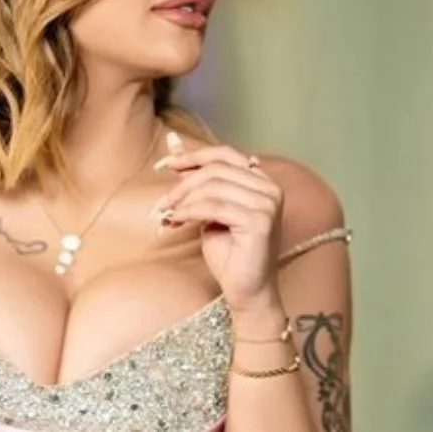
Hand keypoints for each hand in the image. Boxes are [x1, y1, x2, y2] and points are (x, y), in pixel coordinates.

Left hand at [152, 133, 285, 319]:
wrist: (246, 291)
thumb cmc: (229, 252)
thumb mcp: (207, 207)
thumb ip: (195, 177)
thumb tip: (171, 142)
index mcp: (262, 180)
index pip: (224, 154)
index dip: (192, 156)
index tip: (163, 164)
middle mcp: (270, 187)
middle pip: (215, 169)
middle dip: (182, 183)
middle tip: (162, 203)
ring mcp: (268, 204)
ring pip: (212, 186)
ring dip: (182, 199)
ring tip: (168, 215)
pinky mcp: (260, 222)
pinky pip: (214, 206)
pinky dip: (189, 211)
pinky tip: (177, 221)